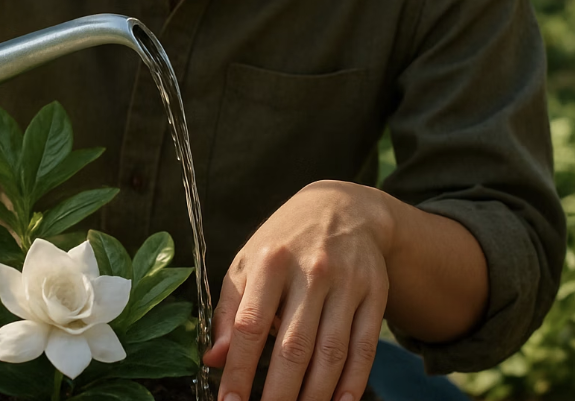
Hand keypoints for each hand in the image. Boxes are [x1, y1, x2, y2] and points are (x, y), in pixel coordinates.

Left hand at [203, 181, 393, 400]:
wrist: (342, 206)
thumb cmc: (285, 240)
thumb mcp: (249, 261)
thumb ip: (230, 310)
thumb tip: (214, 360)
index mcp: (270, 260)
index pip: (250, 325)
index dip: (238, 370)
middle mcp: (310, 270)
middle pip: (293, 347)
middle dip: (278, 396)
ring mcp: (346, 282)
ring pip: (331, 353)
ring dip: (314, 396)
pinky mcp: (374, 292)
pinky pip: (364, 348)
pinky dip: (352, 383)